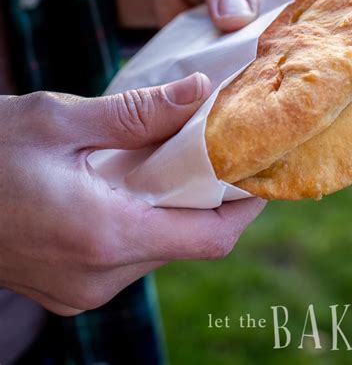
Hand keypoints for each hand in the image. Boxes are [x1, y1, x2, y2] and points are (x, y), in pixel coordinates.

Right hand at [0, 73, 264, 315]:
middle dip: (211, 198)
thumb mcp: (59, 119)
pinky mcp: (71, 287)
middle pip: (188, 241)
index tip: (262, 167)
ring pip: (160, 248)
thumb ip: (136, 112)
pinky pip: (129, 255)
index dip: (246, 203)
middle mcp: (100, 276)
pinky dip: (145, 218)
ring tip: (175, 156)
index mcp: (105, 233)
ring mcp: (83, 289)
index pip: (210, 236)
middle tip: (221, 148)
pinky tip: (134, 180)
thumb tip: (199, 91)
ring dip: (175, 206)